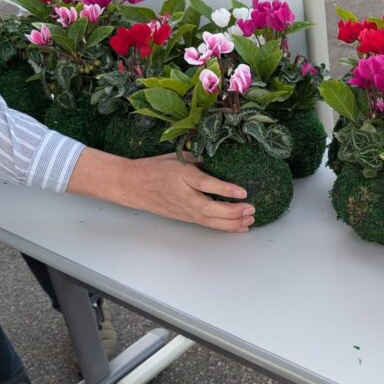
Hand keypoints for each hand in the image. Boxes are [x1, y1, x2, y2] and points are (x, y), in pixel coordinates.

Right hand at [67, 149, 255, 231]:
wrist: (132, 185)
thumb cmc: (154, 168)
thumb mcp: (176, 157)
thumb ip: (197, 160)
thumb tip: (220, 160)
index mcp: (180, 175)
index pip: (205, 184)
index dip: (225, 189)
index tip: (242, 191)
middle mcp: (183, 195)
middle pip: (209, 208)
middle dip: (232, 211)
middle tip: (251, 208)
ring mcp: (184, 210)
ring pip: (210, 220)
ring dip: (232, 222)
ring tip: (250, 220)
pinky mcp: (185, 218)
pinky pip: (208, 224)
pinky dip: (225, 227)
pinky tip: (240, 226)